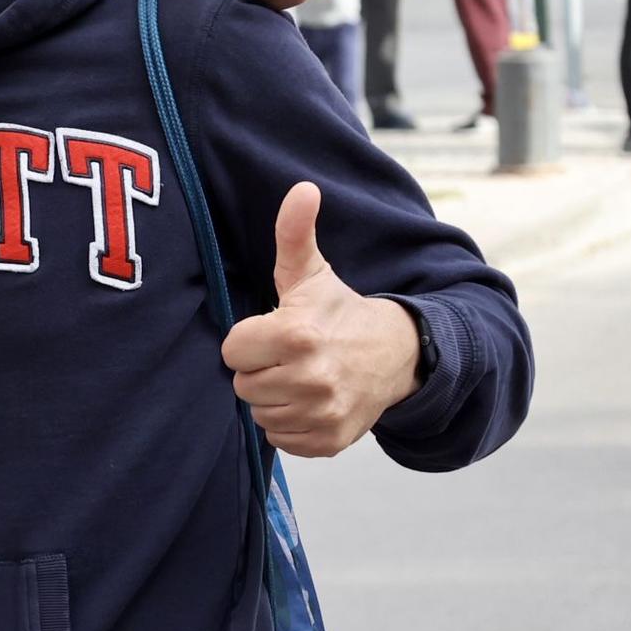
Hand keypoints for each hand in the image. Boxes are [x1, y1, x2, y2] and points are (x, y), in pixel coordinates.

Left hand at [220, 182, 420, 458]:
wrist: (398, 356)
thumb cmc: (341, 313)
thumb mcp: (312, 274)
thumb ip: (294, 233)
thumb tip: (302, 189)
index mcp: (297, 335)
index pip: (232, 351)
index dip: (248, 340)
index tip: (274, 332)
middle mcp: (310, 379)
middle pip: (243, 385)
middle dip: (260, 369)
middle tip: (288, 354)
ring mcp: (321, 414)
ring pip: (259, 413)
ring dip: (273, 397)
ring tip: (299, 376)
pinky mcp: (328, 441)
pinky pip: (280, 438)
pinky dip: (290, 423)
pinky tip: (309, 400)